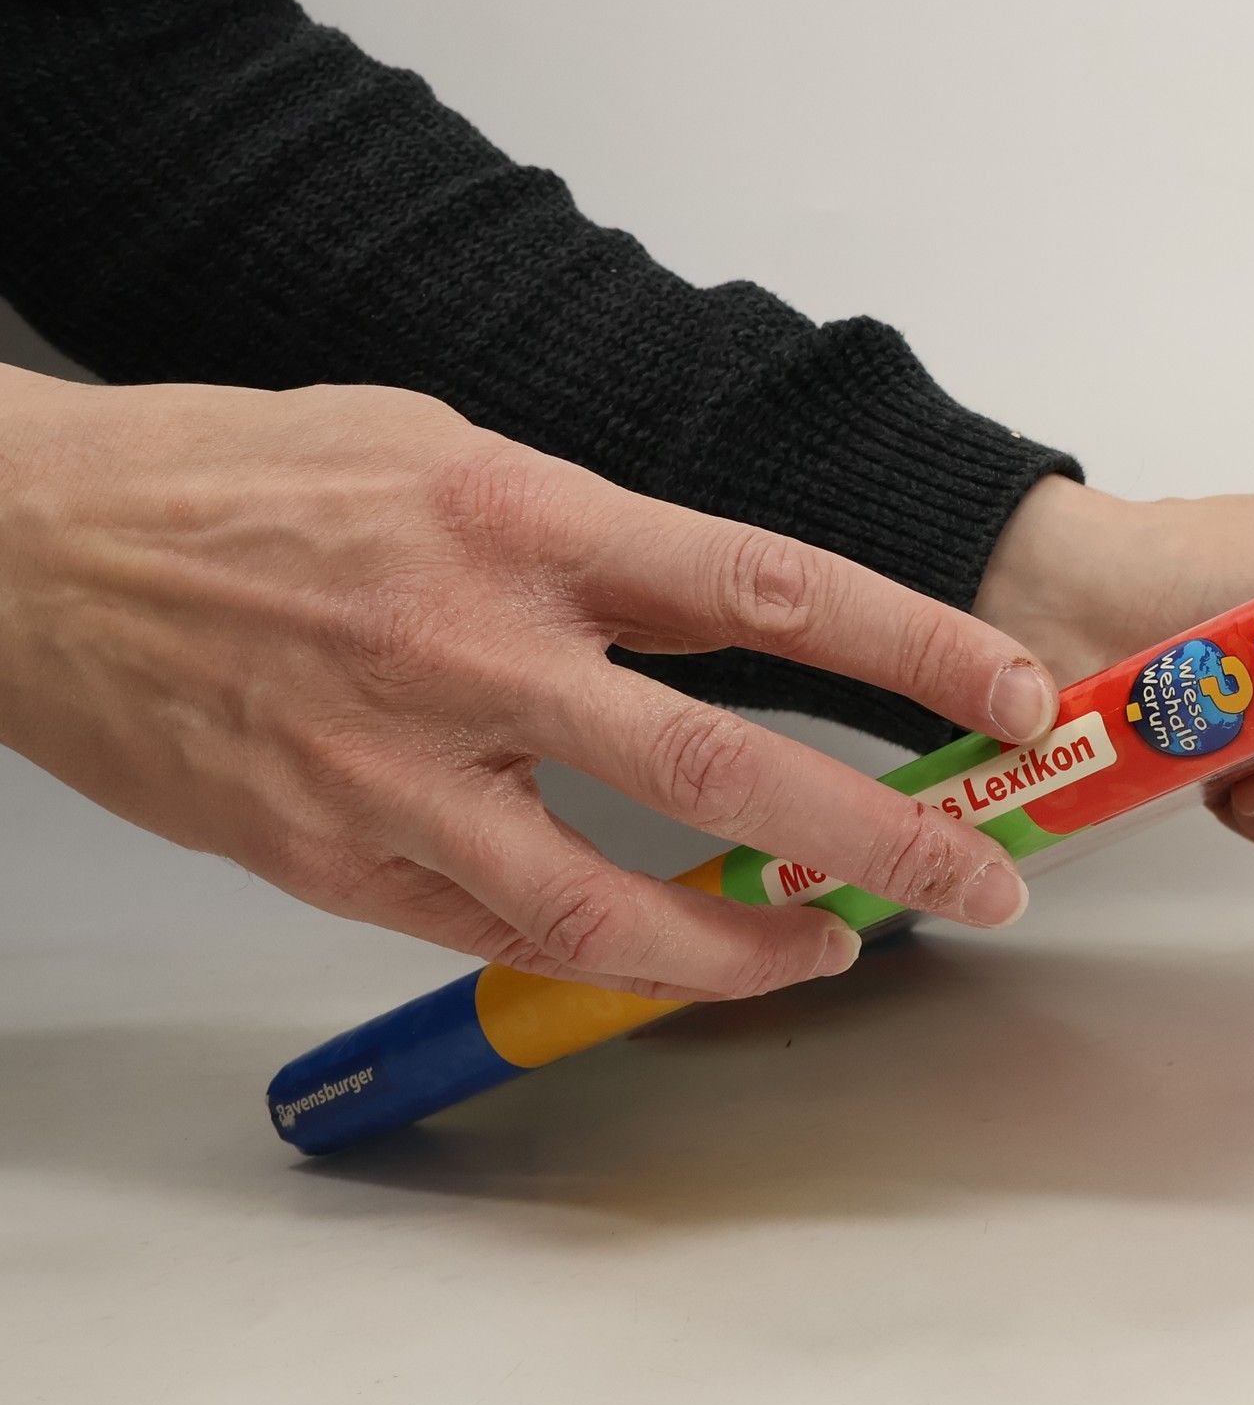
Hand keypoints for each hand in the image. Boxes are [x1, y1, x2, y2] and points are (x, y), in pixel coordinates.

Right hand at [0, 368, 1061, 997]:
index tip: (1006, 691)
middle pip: (723, 766)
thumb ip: (592, 538)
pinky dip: (609, 954)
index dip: (911, 648)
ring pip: (612, 903)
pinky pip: (502, 933)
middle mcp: (472, 648)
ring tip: (835, 948)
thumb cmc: (251, 477)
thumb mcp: (447, 451)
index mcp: (520, 517)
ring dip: (747, 943)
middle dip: (884, 838)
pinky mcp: (331, 859)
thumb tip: (727, 611)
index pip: (767, 588)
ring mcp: (397, 771)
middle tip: (985, 880)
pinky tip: (676, 949)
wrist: (39, 551)